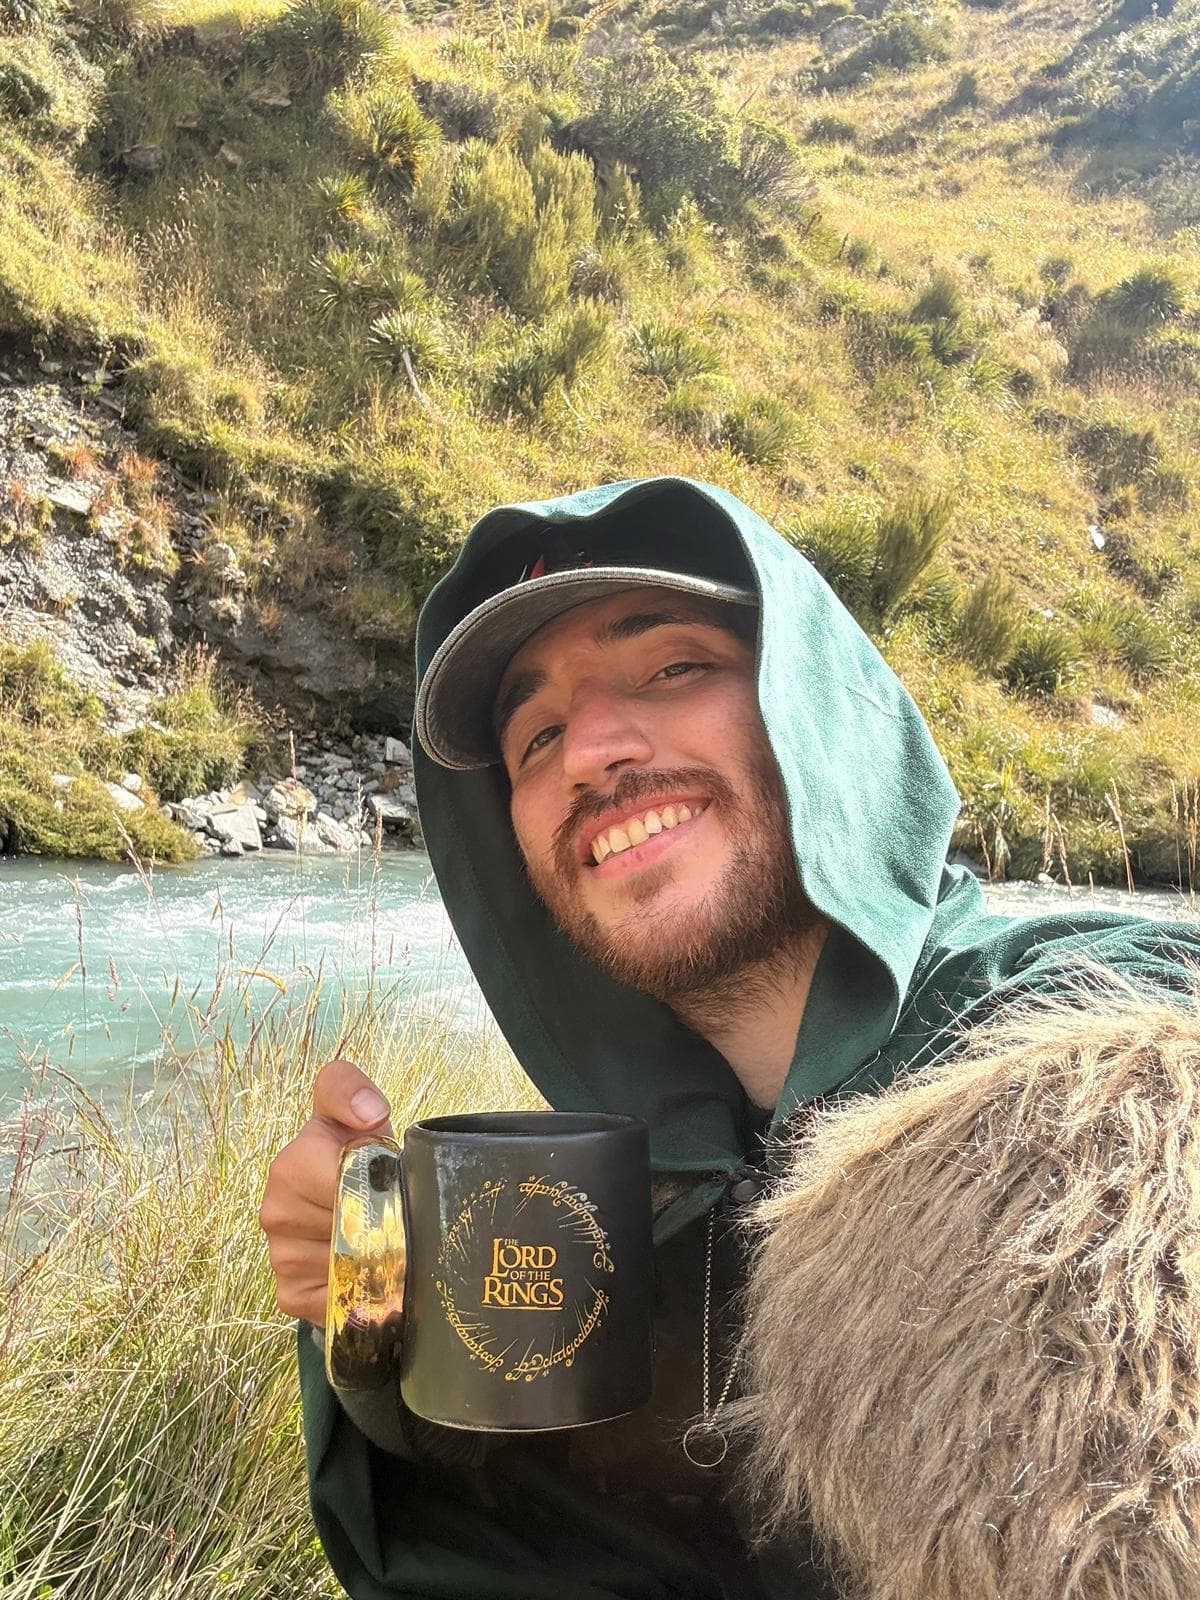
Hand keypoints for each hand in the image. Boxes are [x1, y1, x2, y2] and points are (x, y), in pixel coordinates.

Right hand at [259, 1057, 392, 1323]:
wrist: (352, 1198)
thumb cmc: (357, 1152)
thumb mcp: (358, 1112)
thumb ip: (351, 1090)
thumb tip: (366, 1111)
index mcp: (292, 1164)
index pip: (344, 1184)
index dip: (377, 1186)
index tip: (388, 1177)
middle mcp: (276, 1211)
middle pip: (354, 1231)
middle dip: (383, 1222)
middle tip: (393, 1211)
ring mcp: (280, 1255)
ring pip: (350, 1266)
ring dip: (376, 1255)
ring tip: (380, 1234)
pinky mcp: (290, 1295)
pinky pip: (338, 1299)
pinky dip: (362, 1288)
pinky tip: (365, 1266)